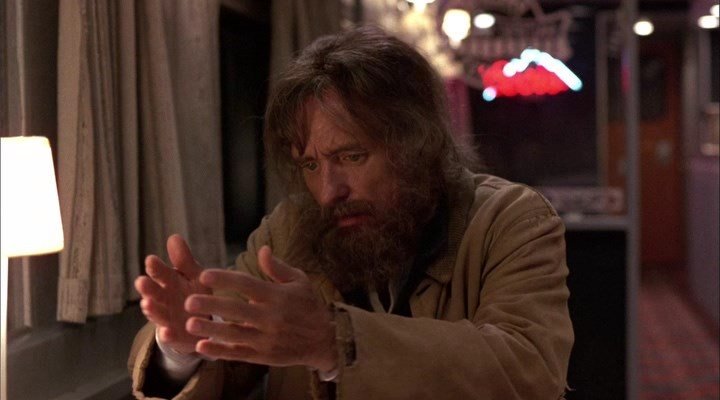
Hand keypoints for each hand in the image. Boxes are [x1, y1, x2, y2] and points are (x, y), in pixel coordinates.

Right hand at [135, 234, 211, 354]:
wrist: (203, 323)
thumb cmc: (195, 293)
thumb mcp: (194, 274)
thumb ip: (184, 260)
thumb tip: (174, 236)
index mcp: (169, 282)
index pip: (160, 273)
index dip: (155, 267)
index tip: (151, 260)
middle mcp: (164, 300)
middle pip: (153, 293)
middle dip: (147, 288)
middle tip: (141, 282)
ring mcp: (168, 319)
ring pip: (158, 314)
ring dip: (153, 310)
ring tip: (147, 304)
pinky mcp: (176, 337)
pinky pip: (171, 337)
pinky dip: (168, 335)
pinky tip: (166, 332)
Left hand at [184, 246, 336, 371]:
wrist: (325, 340)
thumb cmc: (308, 306)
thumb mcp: (299, 281)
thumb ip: (277, 267)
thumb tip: (262, 249)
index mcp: (278, 296)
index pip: (248, 285)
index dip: (226, 279)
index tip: (205, 274)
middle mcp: (272, 317)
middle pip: (238, 310)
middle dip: (212, 305)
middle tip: (189, 301)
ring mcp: (267, 339)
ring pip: (235, 334)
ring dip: (212, 329)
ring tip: (189, 323)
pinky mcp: (264, 356)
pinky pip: (239, 353)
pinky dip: (220, 351)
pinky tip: (202, 346)